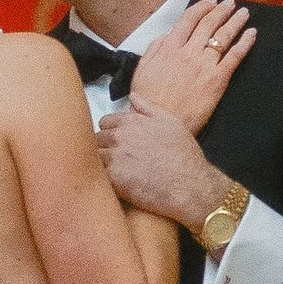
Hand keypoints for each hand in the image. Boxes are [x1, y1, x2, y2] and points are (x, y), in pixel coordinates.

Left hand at [98, 101, 226, 229]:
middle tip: (114, 162)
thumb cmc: (184, 156)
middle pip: (95, 138)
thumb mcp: (171, 122)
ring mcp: (115, 157)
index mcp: (132, 122)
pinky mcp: (112, 178)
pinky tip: (111, 184)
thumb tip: (131, 97)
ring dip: (98, 164)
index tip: (116, 145)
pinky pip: (95, 175)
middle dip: (102, 148)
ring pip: (92, 156)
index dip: (109, 134)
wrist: (190, 186)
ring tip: (110, 173)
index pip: (104, 122)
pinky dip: (100, 179)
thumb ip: (147, 107)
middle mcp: (120, 136)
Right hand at [128, 0, 254, 129]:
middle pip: (208, 25)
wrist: (159, 124)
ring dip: (235, 21)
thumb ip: (154, 49)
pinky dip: (245, 43)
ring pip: (223, 36)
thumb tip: (167, 35)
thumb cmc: (148, 101)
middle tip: (230, 4)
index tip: (210, 2)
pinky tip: (252, 34)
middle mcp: (189, 52)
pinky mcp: (217, 79)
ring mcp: (205, 65)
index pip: (188, 20)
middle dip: (221, 11)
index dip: (201, 8)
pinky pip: (234, 56)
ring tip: (243, 13)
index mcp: (169, 48)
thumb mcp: (142, 70)